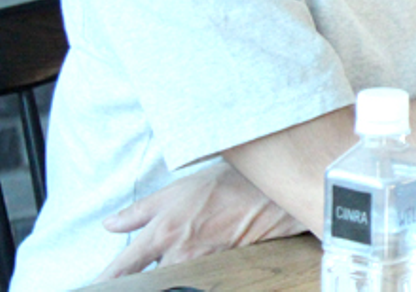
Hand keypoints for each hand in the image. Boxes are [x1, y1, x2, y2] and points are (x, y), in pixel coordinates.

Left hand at [95, 160, 304, 278]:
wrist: (273, 195)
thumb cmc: (226, 185)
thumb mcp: (178, 189)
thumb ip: (141, 211)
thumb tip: (110, 225)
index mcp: (162, 234)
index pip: (122, 268)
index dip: (103, 282)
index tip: (91, 288)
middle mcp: (178, 256)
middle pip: (149, 282)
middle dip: (144, 279)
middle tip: (161, 253)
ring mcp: (201, 268)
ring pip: (173, 281)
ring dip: (170, 274)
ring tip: (188, 249)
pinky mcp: (221, 273)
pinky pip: (199, 281)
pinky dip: (193, 276)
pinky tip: (203, 258)